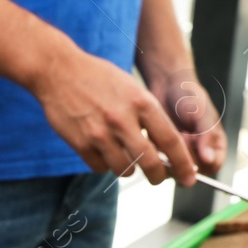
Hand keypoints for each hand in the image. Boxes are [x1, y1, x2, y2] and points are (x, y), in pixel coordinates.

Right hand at [30, 44, 197, 186]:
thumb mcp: (131, 88)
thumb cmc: (98, 78)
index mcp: (141, 102)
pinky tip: (102, 150)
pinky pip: (100, 168)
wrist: (58, 70)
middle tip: (159, 178)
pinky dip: (104, 164)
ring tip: (123, 155)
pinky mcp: (81, 143)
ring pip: (125, 169)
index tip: (189, 177)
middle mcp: (122, 119)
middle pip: (151, 163)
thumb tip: (167, 148)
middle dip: (159, 176)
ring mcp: (100, 133)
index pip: (171, 141)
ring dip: (128, 168)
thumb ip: (149, 116)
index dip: (183, 163)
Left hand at [146, 68, 225, 173]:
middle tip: (180, 134)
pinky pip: (162, 164)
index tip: (191, 139)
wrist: (167, 86)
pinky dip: (158, 152)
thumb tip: (209, 160)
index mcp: (215, 145)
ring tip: (170, 132)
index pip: (213, 166)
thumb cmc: (189, 96)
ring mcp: (183, 155)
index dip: (202, 158)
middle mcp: (200, 153)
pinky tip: (158, 134)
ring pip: (176, 171)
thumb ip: (207, 137)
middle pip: (193, 172)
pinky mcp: (166, 153)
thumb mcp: (201, 114)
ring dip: (170, 155)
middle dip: (184, 155)